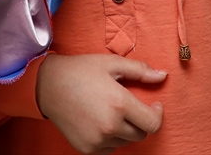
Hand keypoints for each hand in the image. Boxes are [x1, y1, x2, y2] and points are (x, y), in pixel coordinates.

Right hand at [36, 54, 165, 154]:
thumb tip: (163, 76)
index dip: (157, 114)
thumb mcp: (111, 63)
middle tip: (128, 106)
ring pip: (125, 142)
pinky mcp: (87, 149)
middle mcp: (110, 126)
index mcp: (119, 104)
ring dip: (124, 130)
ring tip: (110, 111)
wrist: (48, 85)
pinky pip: (109, 149)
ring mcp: (97, 140)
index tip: (153, 105)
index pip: (153, 123)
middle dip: (140, 121)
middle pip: (141, 134)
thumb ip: (140, 70)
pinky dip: (110, 139)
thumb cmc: (81, 71)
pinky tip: (99, 121)